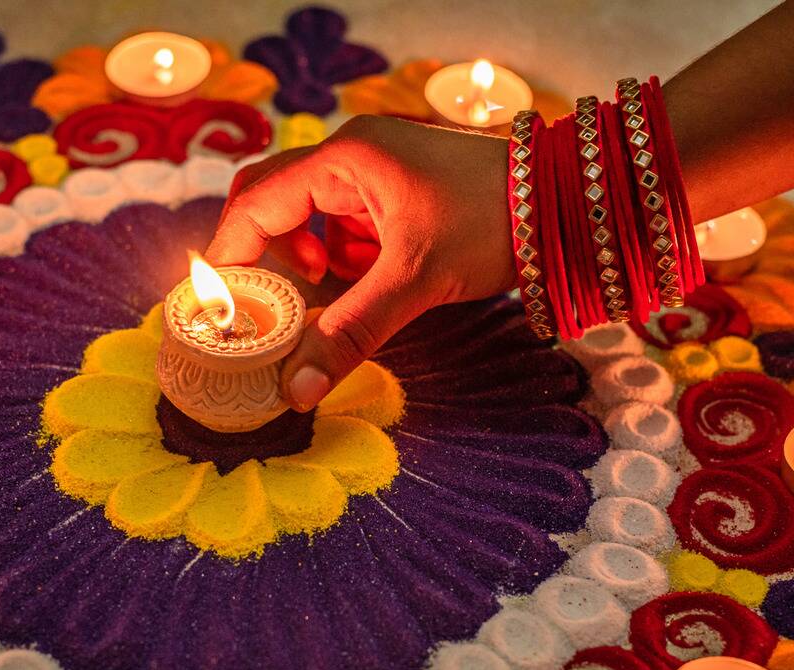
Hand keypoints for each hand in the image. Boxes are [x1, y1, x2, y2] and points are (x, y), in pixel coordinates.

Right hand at [206, 114, 515, 410]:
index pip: (255, 203)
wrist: (571, 203)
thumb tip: (294, 391)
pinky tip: (377, 278)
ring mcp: (376, 170)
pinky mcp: (397, 191)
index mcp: (344, 158)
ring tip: (338, 287)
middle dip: (272, 256)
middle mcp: (352, 155)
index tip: (222, 308)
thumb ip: (349, 332)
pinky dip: (348, 257)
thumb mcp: (415, 280)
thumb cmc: (494, 221)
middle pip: (273, 201)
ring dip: (314, 258)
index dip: (232, 256)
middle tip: (276, 301)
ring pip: (311, 217)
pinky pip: (346, 224)